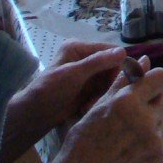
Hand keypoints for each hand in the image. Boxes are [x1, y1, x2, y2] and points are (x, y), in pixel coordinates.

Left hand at [0, 41, 125, 162]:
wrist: (35, 114)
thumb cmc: (50, 89)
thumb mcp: (74, 74)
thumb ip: (98, 62)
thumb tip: (123, 52)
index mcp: (79, 47)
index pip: (110, 51)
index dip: (120, 64)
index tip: (128, 79)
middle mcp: (84, 58)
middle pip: (111, 67)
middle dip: (109, 84)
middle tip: (103, 97)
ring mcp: (86, 74)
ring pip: (108, 81)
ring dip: (103, 94)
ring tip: (89, 105)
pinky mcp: (87, 88)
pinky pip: (102, 91)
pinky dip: (97, 100)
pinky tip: (86, 107)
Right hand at [32, 61, 162, 162]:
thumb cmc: (83, 138)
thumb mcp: (99, 105)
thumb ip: (124, 82)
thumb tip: (145, 59)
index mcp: (127, 101)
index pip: (161, 77)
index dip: (153, 80)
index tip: (144, 87)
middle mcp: (145, 118)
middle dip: (152, 101)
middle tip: (134, 111)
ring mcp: (154, 139)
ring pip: (162, 119)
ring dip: (151, 121)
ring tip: (129, 132)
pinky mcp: (159, 156)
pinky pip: (161, 139)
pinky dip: (150, 141)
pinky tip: (131, 147)